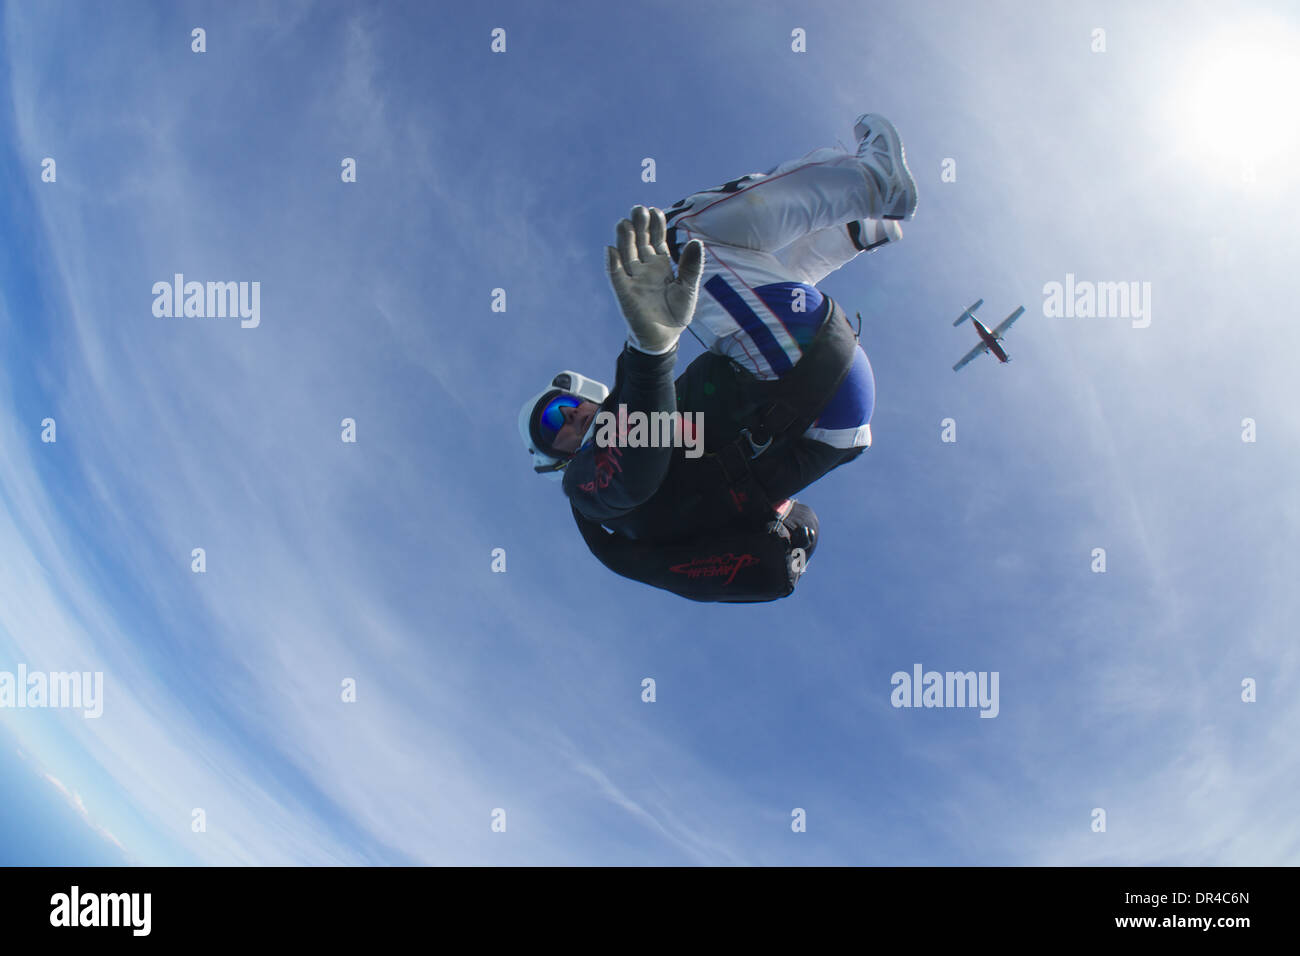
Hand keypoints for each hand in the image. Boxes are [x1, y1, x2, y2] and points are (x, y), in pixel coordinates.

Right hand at [604, 205, 704, 353]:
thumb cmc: (676, 312)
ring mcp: (633, 279)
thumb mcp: (689, 288)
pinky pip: (616, 276)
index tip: (655, 210)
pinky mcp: (624, 293)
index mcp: (660, 264)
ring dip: (624, 239)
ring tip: (624, 222)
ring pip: (626, 254)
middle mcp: (645, 268)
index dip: (655, 225)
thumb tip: (696, 241)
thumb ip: (691, 266)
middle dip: (639, 225)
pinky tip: (611, 249)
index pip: (656, 239)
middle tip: (638, 208)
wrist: (665, 338)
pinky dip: (612, 263)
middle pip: (639, 241)